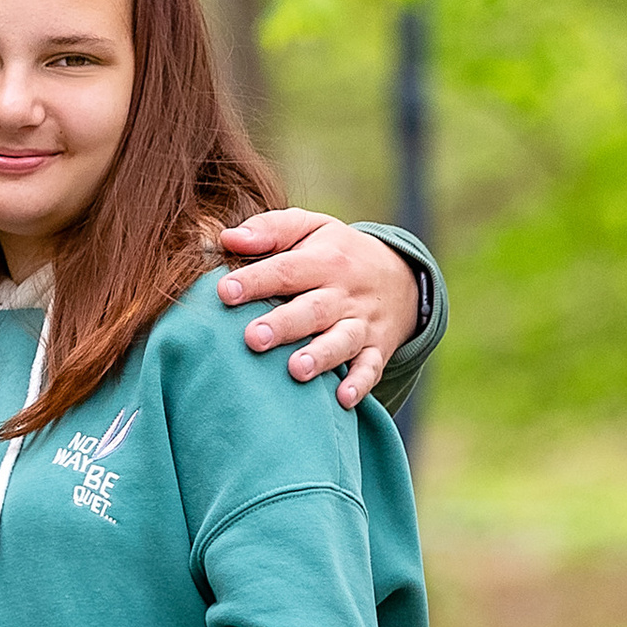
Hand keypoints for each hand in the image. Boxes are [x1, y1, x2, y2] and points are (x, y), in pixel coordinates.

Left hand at [216, 210, 420, 409]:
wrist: (402, 276)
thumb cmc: (336, 251)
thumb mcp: (311, 228)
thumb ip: (270, 230)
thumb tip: (227, 238)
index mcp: (323, 260)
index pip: (286, 270)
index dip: (255, 280)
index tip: (224, 292)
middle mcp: (343, 294)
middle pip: (313, 310)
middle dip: (284, 325)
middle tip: (254, 338)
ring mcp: (362, 323)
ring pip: (342, 341)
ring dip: (321, 356)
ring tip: (296, 370)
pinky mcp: (377, 349)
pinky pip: (371, 368)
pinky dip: (359, 384)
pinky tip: (342, 399)